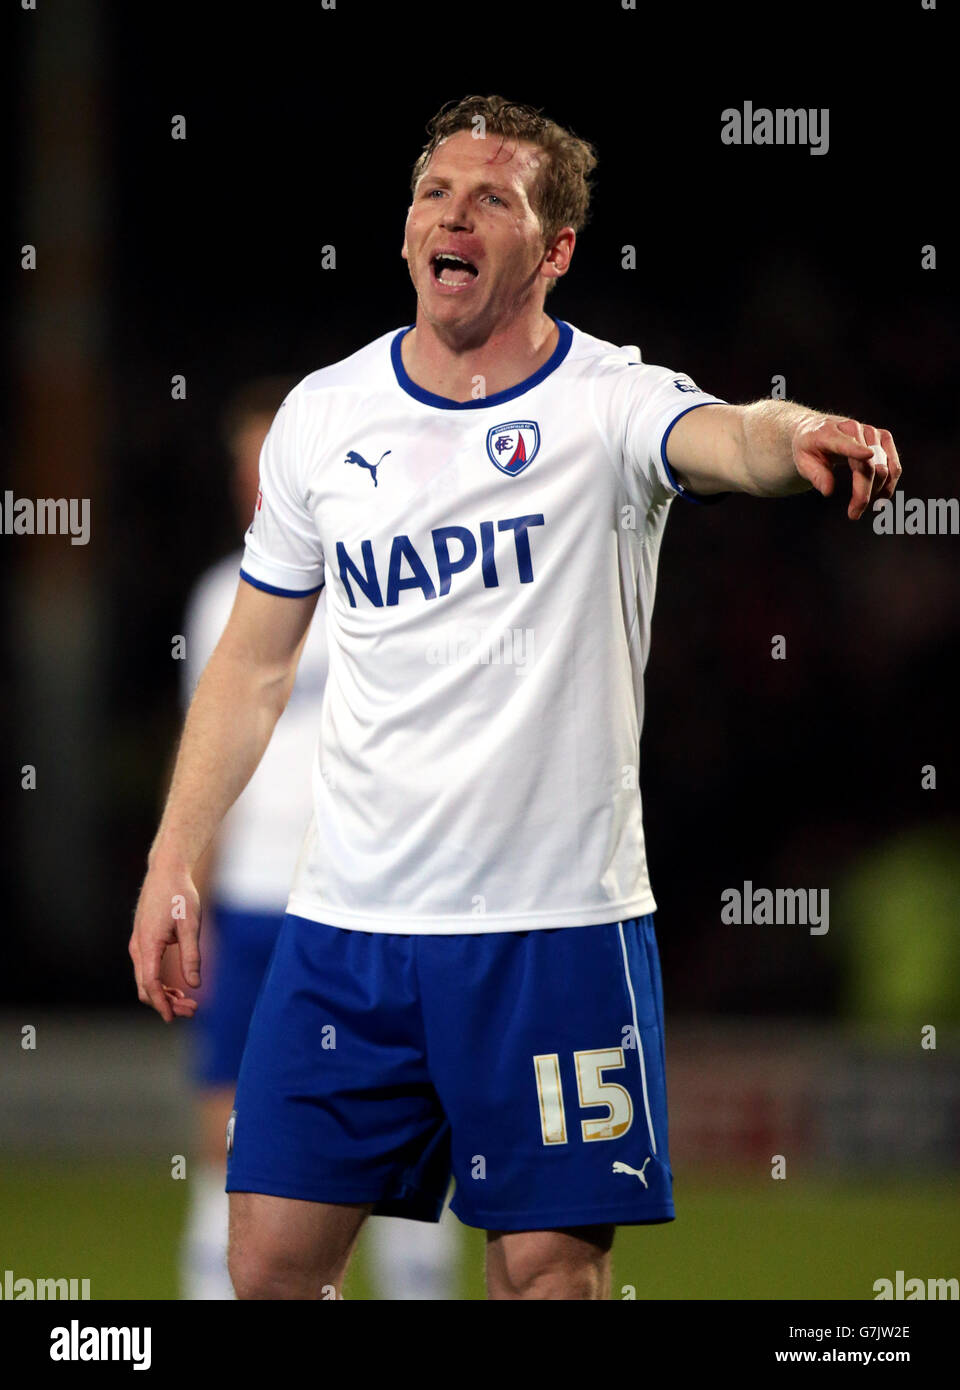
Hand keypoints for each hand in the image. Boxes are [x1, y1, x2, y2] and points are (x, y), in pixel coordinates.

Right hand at [129, 863, 201, 1021]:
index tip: (173, 1017)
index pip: (150, 983)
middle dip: (166, 1002)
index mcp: (148, 944)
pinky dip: (160, 982)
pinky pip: (147, 969)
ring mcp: (138, 944)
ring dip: (164, 994)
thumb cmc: (180, 894)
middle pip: (146, 986)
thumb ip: (191, 955)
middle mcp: (138, 947)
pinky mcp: (143, 940)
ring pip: (145, 979)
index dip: (161, 1003)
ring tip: (188, 1002)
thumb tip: (194, 984)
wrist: (166, 871)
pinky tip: (178, 987)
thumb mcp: (191, 924)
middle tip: (192, 1010)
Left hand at [793, 416, 901, 519]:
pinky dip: (890, 482)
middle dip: (863, 493)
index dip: (856, 449)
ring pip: (884, 466)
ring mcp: (870, 432)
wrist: (818, 430)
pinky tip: (882, 496)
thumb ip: (816, 475)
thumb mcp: (803, 462)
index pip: (844, 442)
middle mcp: (854, 428)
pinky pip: (893, 463)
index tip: (868, 455)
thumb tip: (828, 491)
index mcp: (829, 433)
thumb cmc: (809, 448)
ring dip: (879, 490)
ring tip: (866, 507)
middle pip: (867, 465)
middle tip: (854, 514)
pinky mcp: (883, 437)